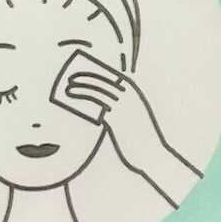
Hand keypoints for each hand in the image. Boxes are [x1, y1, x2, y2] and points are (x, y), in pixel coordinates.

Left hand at [54, 54, 195, 202]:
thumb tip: (103, 101)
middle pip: (101, 81)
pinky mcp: (115, 120)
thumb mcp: (135, 114)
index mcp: (134, 92)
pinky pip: (95, 107)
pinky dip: (84, 101)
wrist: (152, 152)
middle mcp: (128, 96)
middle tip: (71, 77)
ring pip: (96, 92)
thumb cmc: (142, 134)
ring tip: (68, 88)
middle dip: (85, 77)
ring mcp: (121, 107)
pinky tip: (75, 102)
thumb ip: (122, 104)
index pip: (111, 75)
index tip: (83, 69)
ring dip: (81, 88)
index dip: (96, 71)